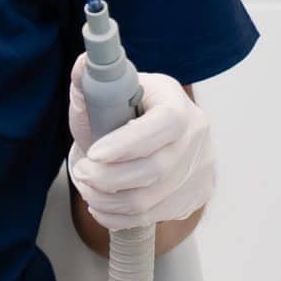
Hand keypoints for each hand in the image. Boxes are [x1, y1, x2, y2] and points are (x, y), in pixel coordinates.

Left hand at [66, 58, 214, 229]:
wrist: (141, 142)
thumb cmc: (118, 115)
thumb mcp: (103, 94)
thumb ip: (89, 80)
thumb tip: (83, 63)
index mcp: (175, 102)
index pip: (164, 125)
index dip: (127, 144)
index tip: (94, 153)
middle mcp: (196, 135)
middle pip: (155, 169)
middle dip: (106, 177)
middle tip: (81, 172)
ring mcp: (199, 168)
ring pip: (149, 199)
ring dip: (106, 198)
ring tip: (87, 186)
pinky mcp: (194, 196)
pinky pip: (150, 217)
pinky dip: (116, 215)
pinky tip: (100, 204)